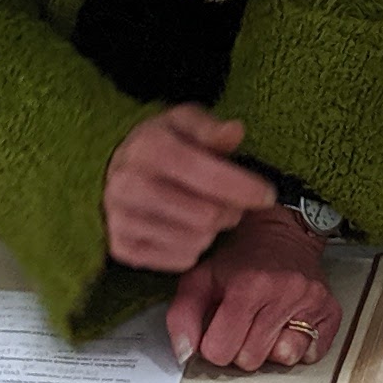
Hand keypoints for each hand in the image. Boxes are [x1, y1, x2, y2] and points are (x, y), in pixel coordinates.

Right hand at [103, 104, 274, 272]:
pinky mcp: (123, 248)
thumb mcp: (185, 122)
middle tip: (231, 202)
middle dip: (231, 211)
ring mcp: (122, 219)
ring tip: (205, 212)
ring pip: (196, 241)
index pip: (210, 177)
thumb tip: (235, 132)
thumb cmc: (161, 144)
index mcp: (149, 147)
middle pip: (209, 216)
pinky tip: (184, 227)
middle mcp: (129, 184)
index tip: (267, 194)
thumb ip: (212, 128)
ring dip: (213, 230)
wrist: (114, 170)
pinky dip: (193, 247)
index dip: (246, 188)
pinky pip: (180, 260)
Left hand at [166, 207, 340, 370]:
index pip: (220, 351)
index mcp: (248, 285)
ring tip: (266, 323)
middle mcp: (284, 293)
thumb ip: (182, 314)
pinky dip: (298, 346)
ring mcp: (310, 302)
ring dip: (271, 348)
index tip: (218, 327)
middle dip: (241, 347)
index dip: (214, 343)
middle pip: (250, 360)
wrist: (282, 235)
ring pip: (283, 359)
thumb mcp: (201, 278)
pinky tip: (288, 324)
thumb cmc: (241, 260)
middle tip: (244, 322)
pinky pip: (311, 354)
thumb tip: (184, 352)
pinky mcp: (330, 311)